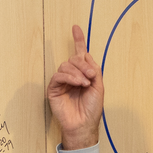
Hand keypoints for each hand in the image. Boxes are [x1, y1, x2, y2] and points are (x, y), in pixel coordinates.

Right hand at [46, 24, 103, 149]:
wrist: (83, 124)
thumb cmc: (92, 109)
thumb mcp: (99, 86)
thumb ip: (94, 70)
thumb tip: (86, 55)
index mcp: (83, 74)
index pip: (80, 54)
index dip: (78, 40)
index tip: (76, 28)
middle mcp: (72, 76)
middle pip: (73, 59)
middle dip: (83, 65)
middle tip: (91, 76)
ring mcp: (62, 82)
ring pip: (66, 65)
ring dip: (77, 72)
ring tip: (85, 83)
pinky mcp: (53, 88)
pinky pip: (59, 76)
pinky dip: (69, 77)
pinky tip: (77, 83)